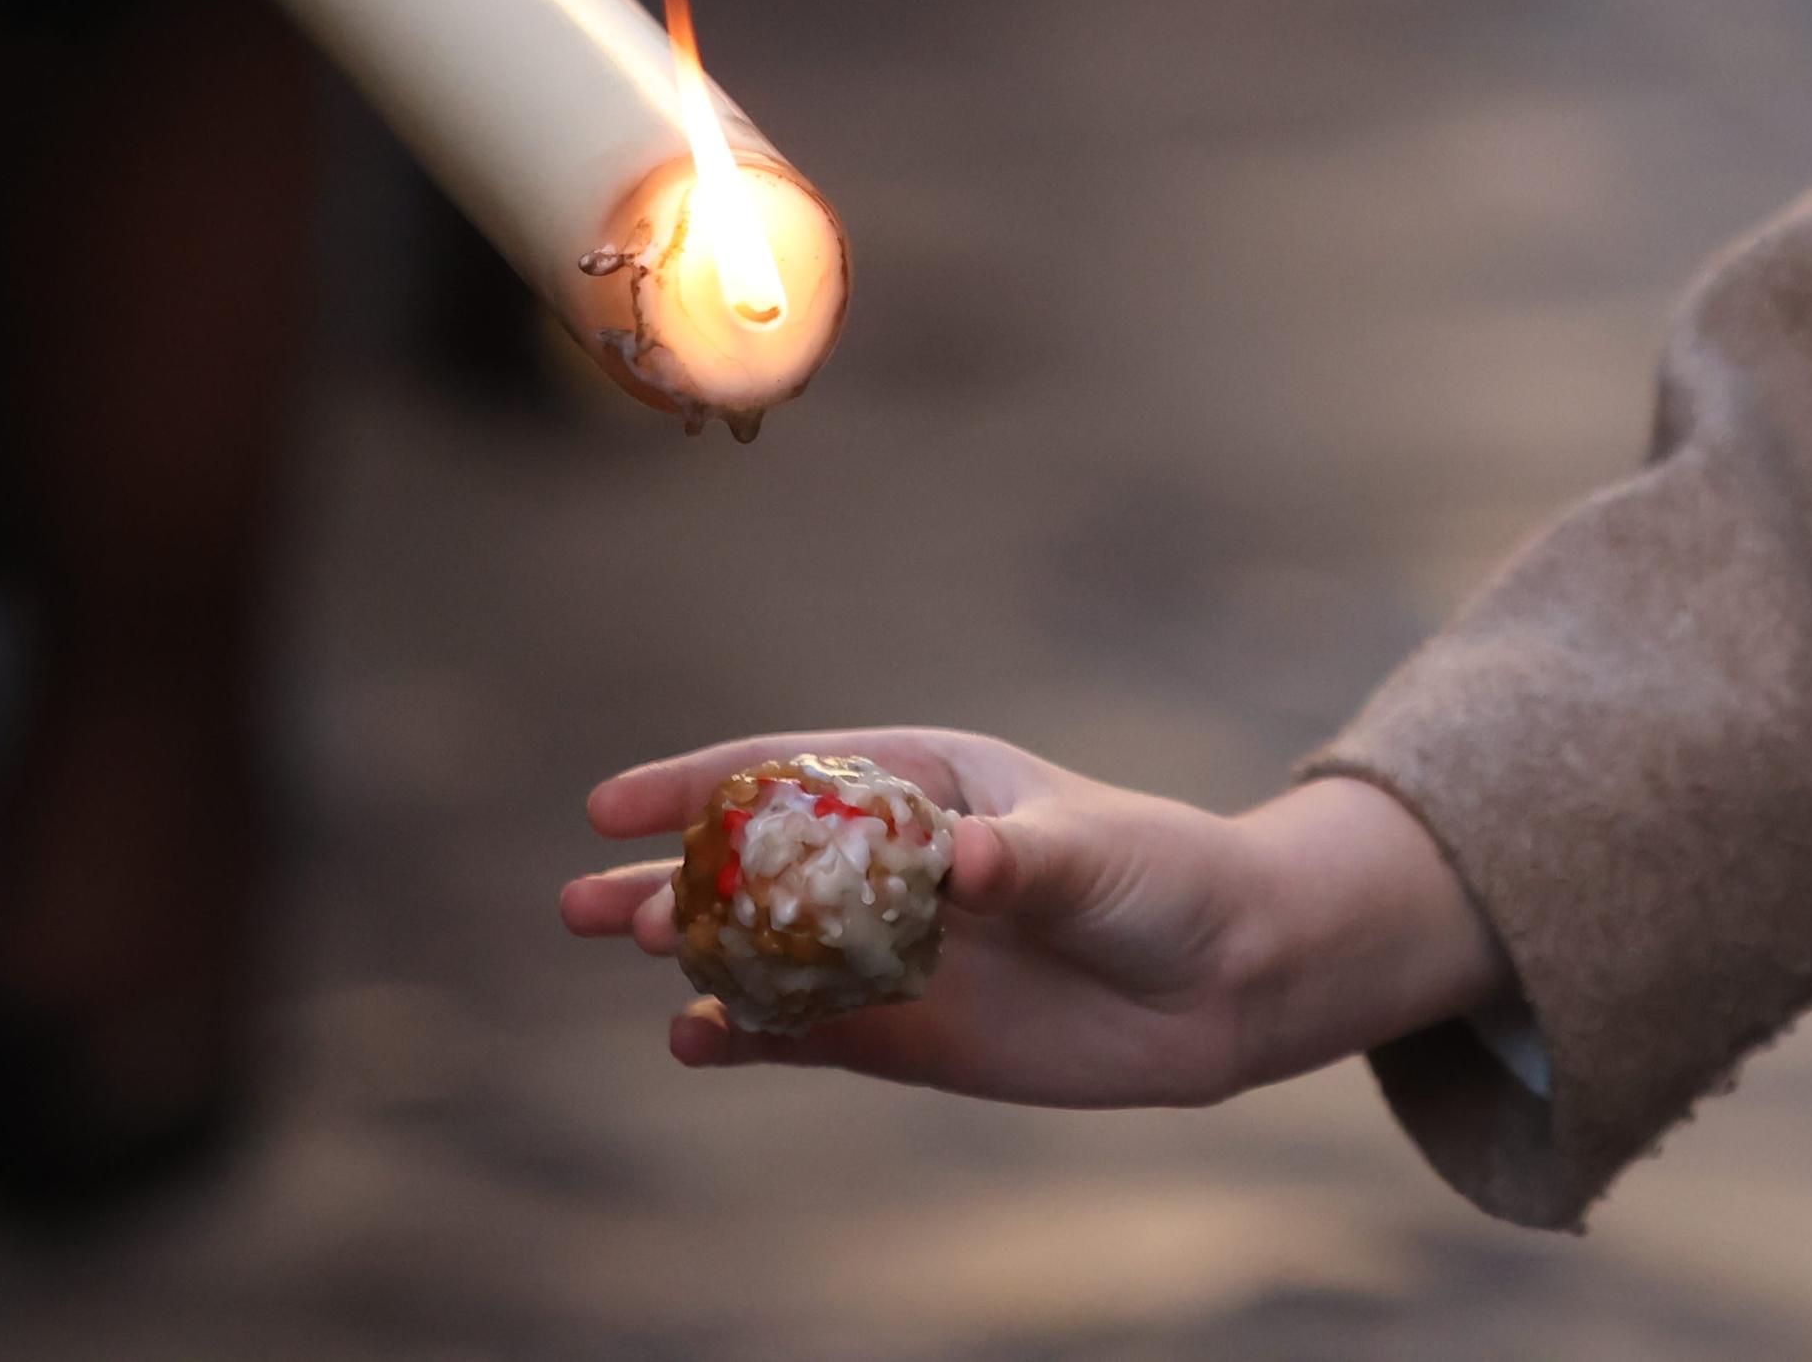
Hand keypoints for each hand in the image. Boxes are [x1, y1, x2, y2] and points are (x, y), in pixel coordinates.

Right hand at [559, 728, 1508, 1103]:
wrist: (1224, 981)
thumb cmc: (1165, 880)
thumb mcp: (1098, 856)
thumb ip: (1024, 860)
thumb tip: (963, 863)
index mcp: (930, 785)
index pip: (791, 772)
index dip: (699, 784)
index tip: (609, 803)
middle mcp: (895, 864)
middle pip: (757, 865)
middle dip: (671, 877)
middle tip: (586, 905)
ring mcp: (894, 951)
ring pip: (766, 949)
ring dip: (692, 953)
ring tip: (626, 952)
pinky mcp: (908, 1032)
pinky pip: (807, 1031)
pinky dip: (747, 1035)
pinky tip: (690, 1039)